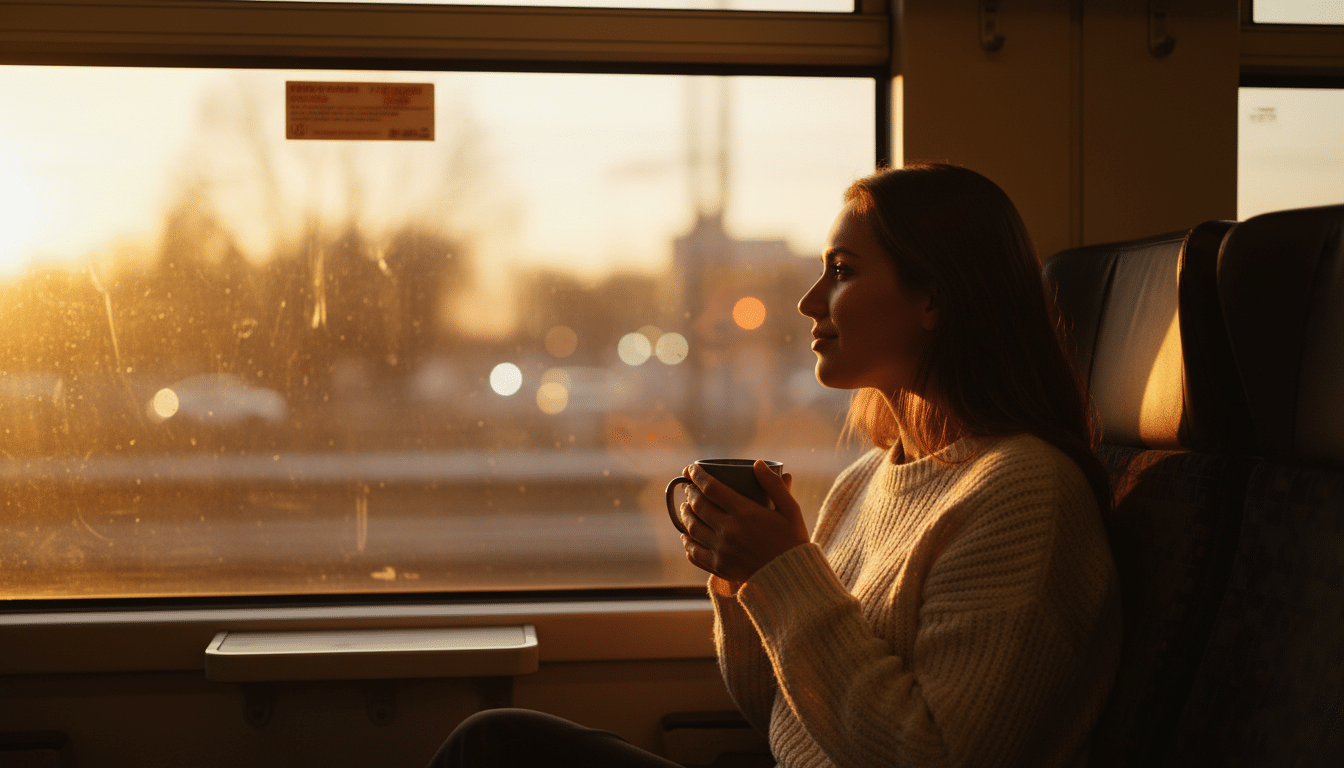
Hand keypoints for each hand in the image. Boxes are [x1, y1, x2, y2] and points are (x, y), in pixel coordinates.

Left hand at [678, 460, 809, 583]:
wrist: (792, 578)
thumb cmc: (793, 541)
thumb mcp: (790, 509)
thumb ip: (774, 485)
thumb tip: (757, 464)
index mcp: (745, 513)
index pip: (711, 488)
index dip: (697, 476)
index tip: (690, 469)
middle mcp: (729, 531)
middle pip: (698, 506)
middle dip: (689, 493)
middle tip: (689, 488)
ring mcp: (721, 550)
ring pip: (692, 528)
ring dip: (685, 514)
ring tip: (685, 507)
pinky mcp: (719, 567)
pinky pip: (694, 552)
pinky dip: (687, 542)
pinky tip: (686, 536)